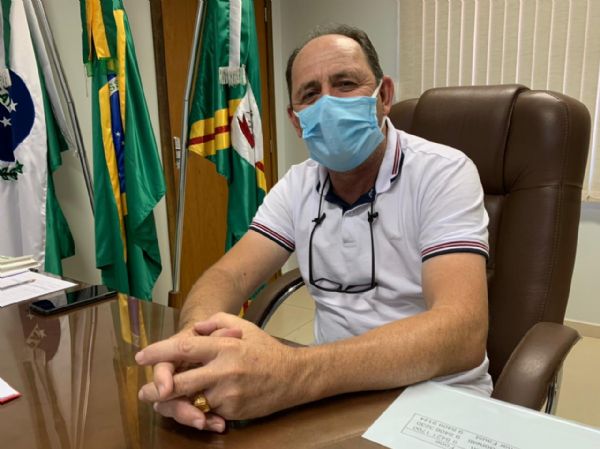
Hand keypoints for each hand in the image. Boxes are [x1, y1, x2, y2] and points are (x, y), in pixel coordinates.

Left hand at [136, 313, 302, 421]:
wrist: (293, 377)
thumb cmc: (265, 350)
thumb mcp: (244, 327)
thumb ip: (218, 322)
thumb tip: (196, 328)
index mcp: (225, 347)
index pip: (185, 347)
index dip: (160, 352)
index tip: (141, 356)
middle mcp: (224, 370)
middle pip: (180, 382)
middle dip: (158, 389)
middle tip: (144, 391)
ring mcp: (229, 393)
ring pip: (192, 400)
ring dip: (176, 403)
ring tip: (163, 402)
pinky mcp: (233, 410)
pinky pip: (209, 411)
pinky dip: (200, 409)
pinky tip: (194, 408)